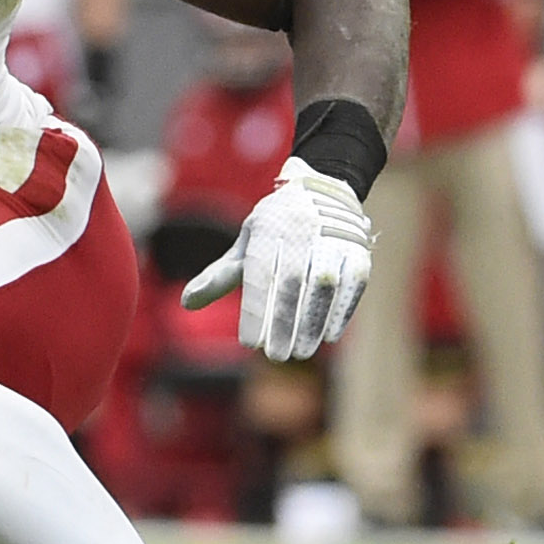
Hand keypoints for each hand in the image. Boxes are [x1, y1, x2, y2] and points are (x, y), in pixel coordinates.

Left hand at [182, 157, 373, 360]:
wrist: (323, 188)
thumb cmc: (275, 228)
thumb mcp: (246, 244)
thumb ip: (220, 275)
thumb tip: (186, 302)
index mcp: (267, 228)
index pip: (260, 273)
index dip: (256, 309)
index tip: (250, 344)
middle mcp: (300, 229)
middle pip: (291, 282)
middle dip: (283, 321)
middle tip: (276, 356)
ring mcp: (332, 237)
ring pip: (323, 284)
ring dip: (312, 321)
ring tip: (300, 352)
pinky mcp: (357, 248)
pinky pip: (352, 281)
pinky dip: (341, 309)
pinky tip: (328, 335)